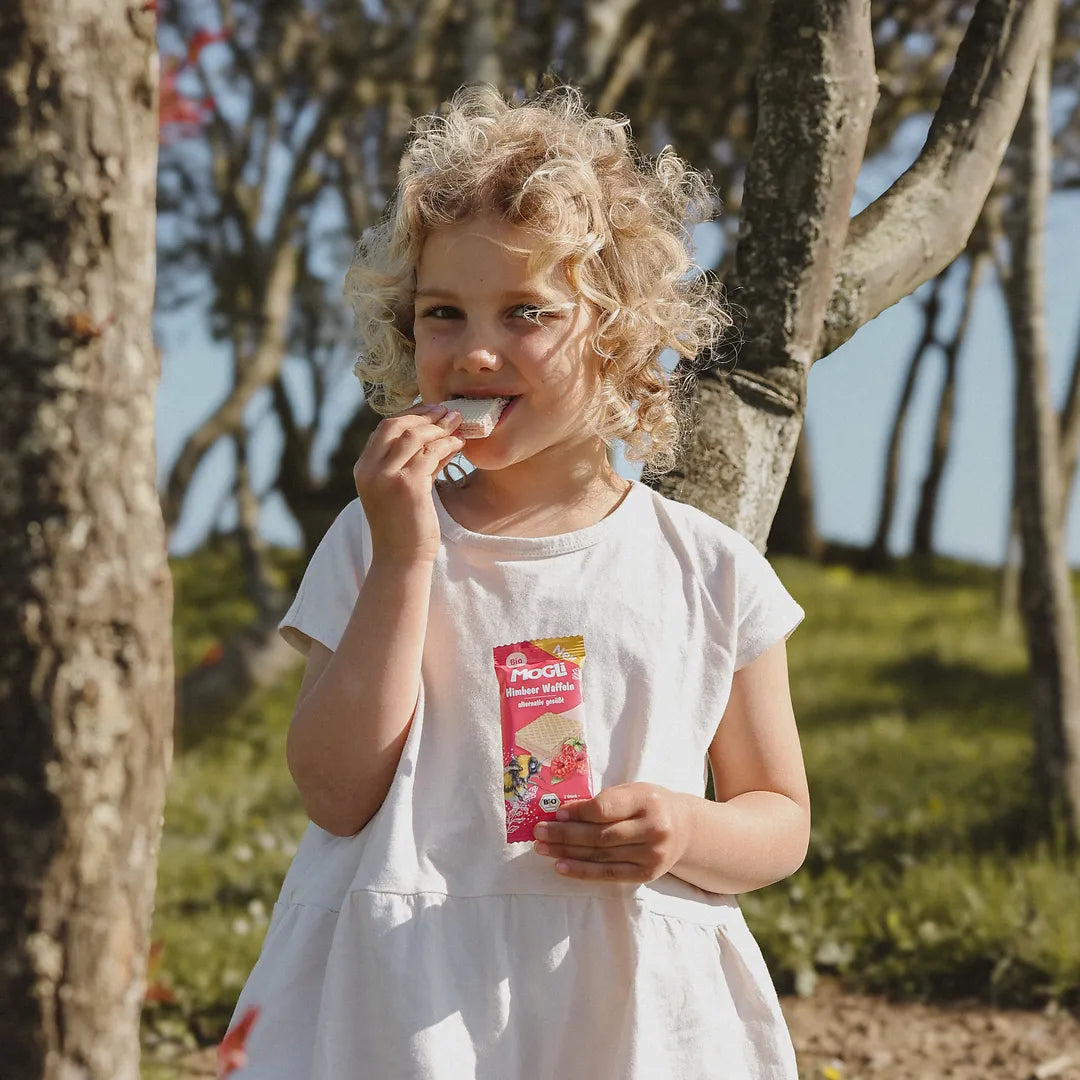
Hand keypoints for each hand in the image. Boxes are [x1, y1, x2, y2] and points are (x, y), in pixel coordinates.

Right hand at [353, 403, 463, 564]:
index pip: (384, 428)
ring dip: (439, 427)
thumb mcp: (403, 490)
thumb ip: (414, 464)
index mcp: (363, 469)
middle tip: (447, 411)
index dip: (410, 415)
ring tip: (457, 424)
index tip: (431, 411)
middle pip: (396, 426)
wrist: (400, 560)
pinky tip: (459, 444)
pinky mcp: (407, 486)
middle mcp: (370, 470)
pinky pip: (430, 454)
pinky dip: (447, 444)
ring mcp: (386, 477)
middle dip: (424, 415)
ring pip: (414, 436)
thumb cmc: (404, 528)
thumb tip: (438, 438)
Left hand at [532, 783, 688, 882]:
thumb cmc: (649, 805)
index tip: (555, 813)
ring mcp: (651, 854)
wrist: (685, 828)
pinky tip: (561, 866)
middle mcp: (653, 828)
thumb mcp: (633, 792)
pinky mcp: (646, 874)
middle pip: (600, 834)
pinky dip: (582, 871)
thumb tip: (563, 812)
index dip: (578, 812)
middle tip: (539, 832)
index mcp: (647, 800)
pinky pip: (609, 874)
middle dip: (565, 834)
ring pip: (601, 855)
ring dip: (567, 852)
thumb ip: (606, 800)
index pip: (606, 808)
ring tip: (542, 848)